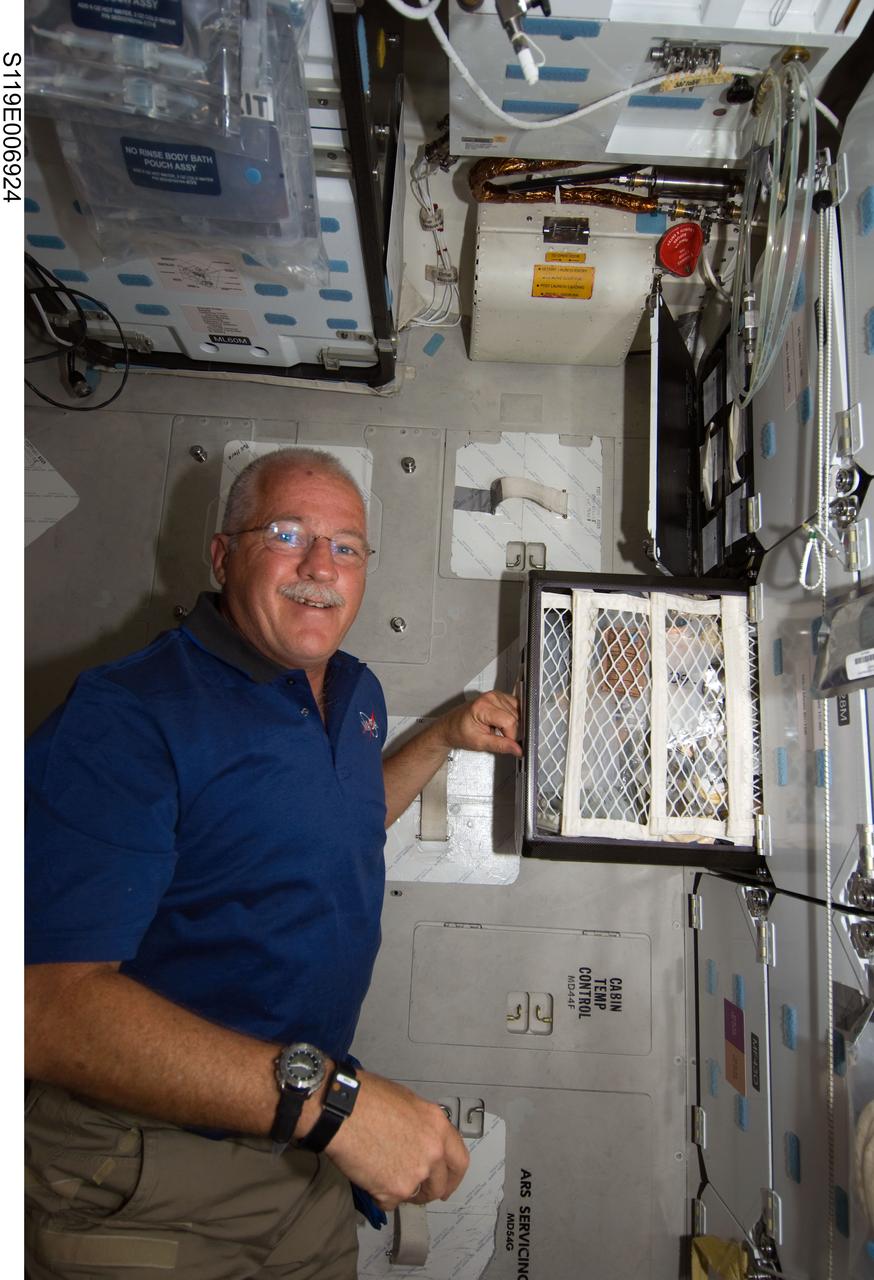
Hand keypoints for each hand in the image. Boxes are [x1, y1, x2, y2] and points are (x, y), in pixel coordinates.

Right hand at [323, 1071, 469, 1210]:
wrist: (341, 1110)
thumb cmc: (368, 1098)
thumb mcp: (407, 1102)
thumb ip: (421, 1127)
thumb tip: (419, 1140)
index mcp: (438, 1126)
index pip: (459, 1160)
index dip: (453, 1177)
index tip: (446, 1185)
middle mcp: (433, 1151)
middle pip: (440, 1185)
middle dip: (428, 1190)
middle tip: (413, 1188)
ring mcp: (416, 1173)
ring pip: (415, 1195)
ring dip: (403, 1191)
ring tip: (383, 1175)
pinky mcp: (395, 1190)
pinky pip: (390, 1202)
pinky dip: (380, 1195)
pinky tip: (368, 1175)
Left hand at [437, 690, 521, 757]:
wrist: (451, 727)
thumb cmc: (459, 732)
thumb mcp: (480, 743)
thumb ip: (500, 745)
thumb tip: (517, 749)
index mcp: (483, 706)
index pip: (509, 722)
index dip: (510, 736)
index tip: (506, 743)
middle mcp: (490, 697)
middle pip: (515, 717)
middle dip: (510, 731)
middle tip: (496, 736)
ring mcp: (495, 695)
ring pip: (517, 712)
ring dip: (511, 724)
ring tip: (496, 729)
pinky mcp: (499, 696)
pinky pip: (515, 707)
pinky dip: (512, 717)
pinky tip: (500, 723)